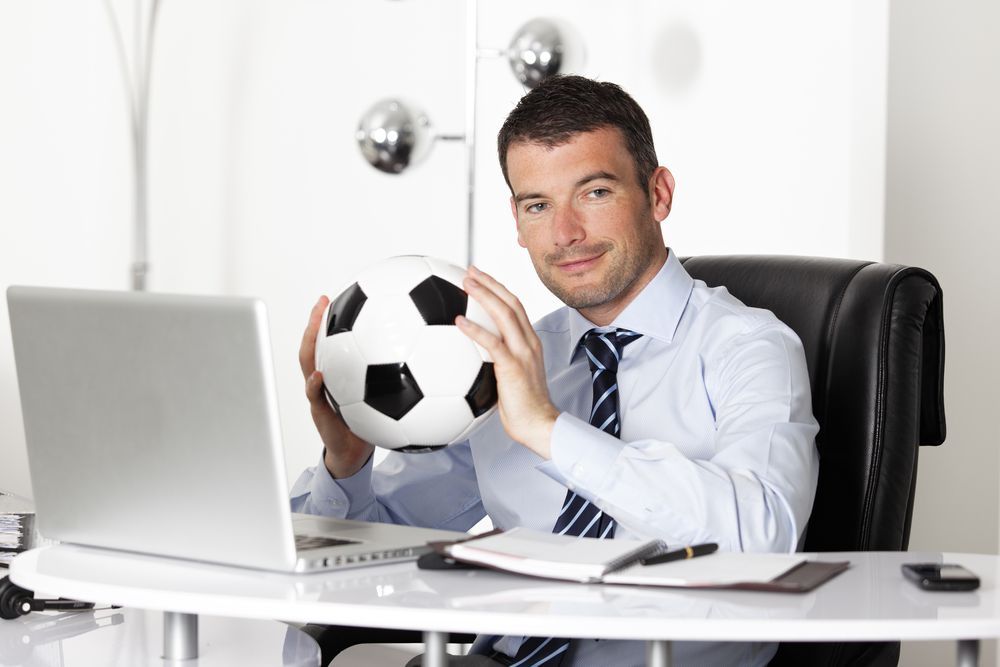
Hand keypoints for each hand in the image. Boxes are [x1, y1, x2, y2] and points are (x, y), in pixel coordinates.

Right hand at [300, 296, 374, 477]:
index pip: (328, 342)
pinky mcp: (321, 414)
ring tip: (314, 330)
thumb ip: (392, 376)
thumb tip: (418, 352)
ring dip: (309, 345)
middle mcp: (324, 381)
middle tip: (321, 302)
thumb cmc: (369, 423)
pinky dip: (314, 386)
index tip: (332, 298)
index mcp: (337, 374)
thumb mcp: (381, 397)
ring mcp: (319, 396)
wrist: (353, 453)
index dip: (327, 320)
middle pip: (312, 346)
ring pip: (307, 366)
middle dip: (313, 323)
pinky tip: (319, 376)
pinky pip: (314, 397)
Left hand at [456, 266, 559, 457]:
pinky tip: (458, 321)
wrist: (539, 426)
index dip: (499, 289)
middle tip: (470, 270)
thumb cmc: (522, 407)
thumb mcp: (511, 378)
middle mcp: (529, 342)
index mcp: (530, 343)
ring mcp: (523, 353)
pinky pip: (492, 343)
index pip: (516, 307)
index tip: (480, 277)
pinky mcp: (513, 367)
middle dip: (490, 283)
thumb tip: (472, 358)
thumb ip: (497, 362)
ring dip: (484, 295)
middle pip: (511, 302)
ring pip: (504, 314)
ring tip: (465, 283)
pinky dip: (475, 330)